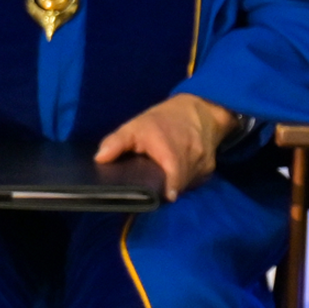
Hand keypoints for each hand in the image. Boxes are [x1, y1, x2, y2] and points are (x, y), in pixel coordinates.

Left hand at [93, 93, 236, 197]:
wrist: (197, 110)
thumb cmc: (162, 121)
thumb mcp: (135, 126)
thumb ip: (116, 142)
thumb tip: (99, 159)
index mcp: (170, 147)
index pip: (175, 172)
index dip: (171, 187)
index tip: (167, 197)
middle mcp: (190, 155)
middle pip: (179, 183)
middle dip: (166, 189)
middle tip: (153, 189)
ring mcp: (203, 163)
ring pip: (187, 184)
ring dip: (175, 186)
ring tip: (163, 180)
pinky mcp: (209, 169)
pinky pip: (195, 181)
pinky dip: (185, 182)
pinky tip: (176, 176)